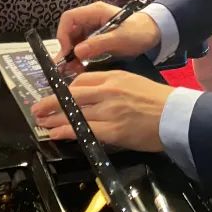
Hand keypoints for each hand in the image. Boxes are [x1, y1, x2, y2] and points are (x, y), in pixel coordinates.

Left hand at [32, 70, 173, 150]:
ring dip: (53, 118)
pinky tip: (55, 133)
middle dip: (50, 102)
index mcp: (113, 77)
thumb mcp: (132, 83)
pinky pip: (83, 130)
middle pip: (72, 96)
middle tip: (35, 108)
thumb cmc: (157, 100)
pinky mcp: (113, 130)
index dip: (63, 90)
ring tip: (41, 122)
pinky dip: (66, 131)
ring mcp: (109, 111)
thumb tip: (91, 95)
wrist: (176, 115)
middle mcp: (108, 91)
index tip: (54, 95)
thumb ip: (111, 87)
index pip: (81, 81)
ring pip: (74, 113)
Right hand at [53, 1, 160, 73]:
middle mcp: (90, 18)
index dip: (63, 33)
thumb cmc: (139, 31)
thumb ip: (99, 44)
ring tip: (73, 71)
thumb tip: (77, 51)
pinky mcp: (96, 39)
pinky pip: (82, 47)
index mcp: (95, 12)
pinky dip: (79, 58)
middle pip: (69, 31)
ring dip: (72, 55)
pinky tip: (80, 68)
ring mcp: (92, 29)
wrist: (153, 33)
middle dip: (67, 49)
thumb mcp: (120, 38)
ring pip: (74, 41)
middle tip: (66, 67)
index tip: (67, 51)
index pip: (69, 18)